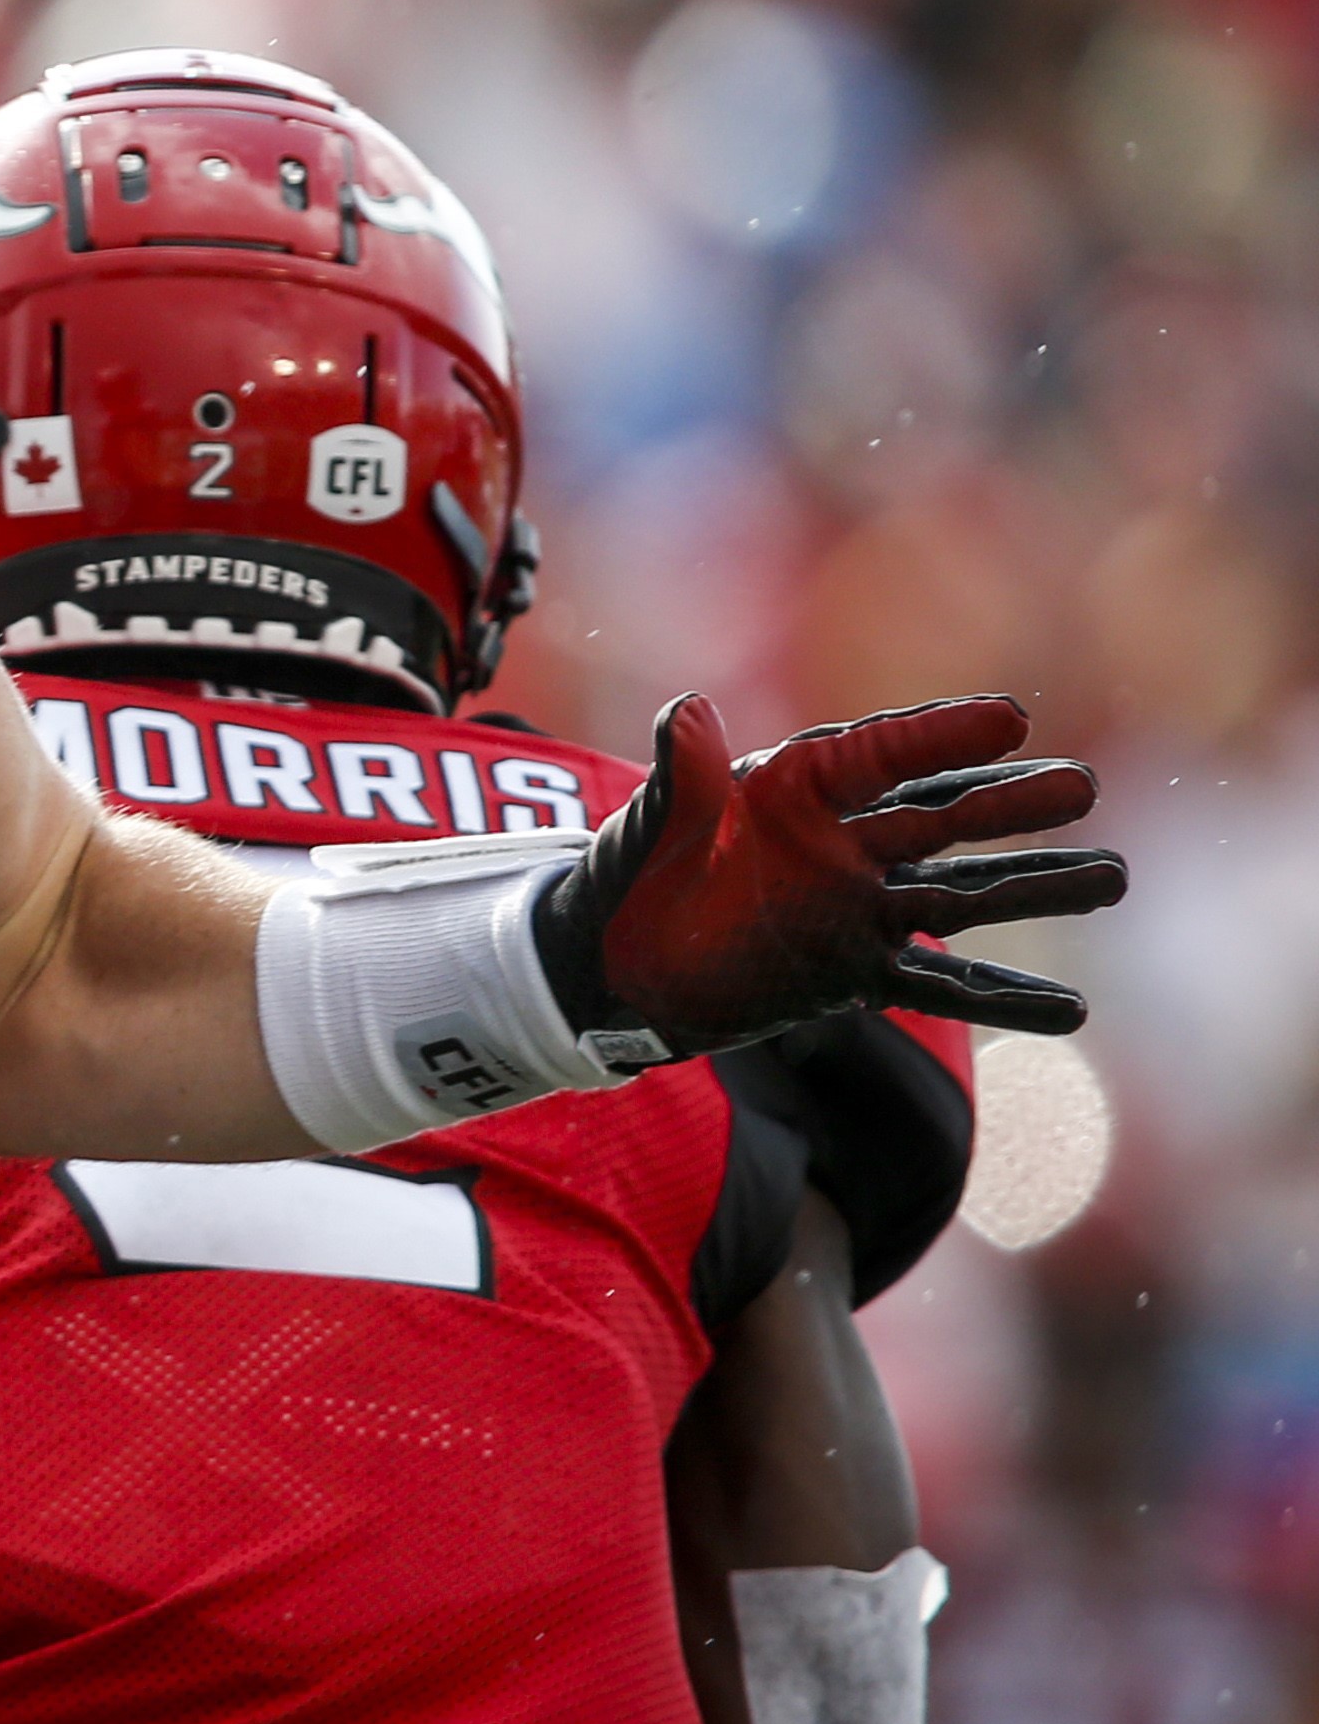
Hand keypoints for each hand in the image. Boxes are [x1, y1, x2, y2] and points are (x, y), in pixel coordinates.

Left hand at [536, 694, 1117, 1053]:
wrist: (613, 968)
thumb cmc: (624, 883)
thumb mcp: (646, 830)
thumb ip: (678, 778)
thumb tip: (685, 710)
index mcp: (792, 794)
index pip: (879, 755)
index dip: (940, 735)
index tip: (1010, 716)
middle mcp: (840, 848)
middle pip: (940, 819)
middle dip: (1009, 804)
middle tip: (1083, 785)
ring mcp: (855, 913)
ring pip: (961, 898)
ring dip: (1033, 888)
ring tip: (1111, 876)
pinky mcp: (854, 975)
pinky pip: (940, 986)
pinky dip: (1001, 998)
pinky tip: (1070, 1013)